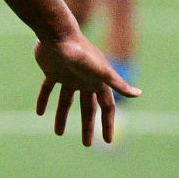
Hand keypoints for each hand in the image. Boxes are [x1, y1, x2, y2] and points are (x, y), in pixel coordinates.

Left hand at [34, 30, 138, 146]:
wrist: (57, 33)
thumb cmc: (81, 52)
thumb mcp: (101, 71)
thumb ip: (118, 84)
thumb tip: (139, 94)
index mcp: (97, 81)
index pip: (106, 107)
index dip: (107, 123)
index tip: (107, 141)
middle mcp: (84, 80)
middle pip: (87, 108)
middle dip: (87, 126)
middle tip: (86, 144)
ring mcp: (68, 76)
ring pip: (65, 101)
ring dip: (62, 116)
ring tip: (57, 132)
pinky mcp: (52, 72)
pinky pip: (47, 90)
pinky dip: (44, 100)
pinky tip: (39, 112)